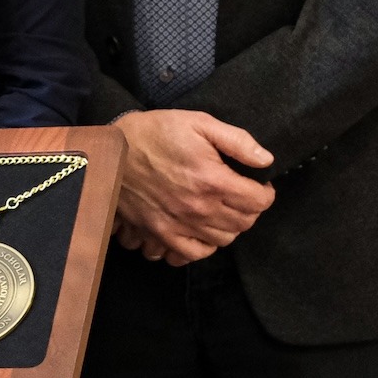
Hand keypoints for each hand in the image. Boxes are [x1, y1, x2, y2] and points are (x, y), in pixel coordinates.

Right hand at [113, 110, 275, 265]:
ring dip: (228, 226)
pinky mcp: (160, 234)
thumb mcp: (197, 122)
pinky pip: (192, 254)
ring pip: (222, 240)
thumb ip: (236, 140)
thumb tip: (266, 160)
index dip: (265, 191)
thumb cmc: (154, 133)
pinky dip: (202, 246)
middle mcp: (198, 209)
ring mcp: (179, 225)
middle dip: (249, 209)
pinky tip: (200, 229)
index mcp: (212, 180)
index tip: (258, 184)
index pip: (259, 201)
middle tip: (239, 195)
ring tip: (220, 209)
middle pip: (243, 223)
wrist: (111, 150)